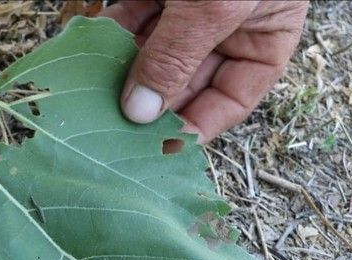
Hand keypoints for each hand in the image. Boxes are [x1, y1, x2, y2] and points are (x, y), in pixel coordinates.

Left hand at [102, 0, 307, 142]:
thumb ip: (180, 55)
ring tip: (93, 98)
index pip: (230, 100)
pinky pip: (128, 19)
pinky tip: (88, 53)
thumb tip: (141, 112)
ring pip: (151, 54)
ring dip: (122, 74)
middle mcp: (225, 28)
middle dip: (150, 104)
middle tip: (113, 131)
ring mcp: (187, 7)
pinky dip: (108, 35)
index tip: (159, 153)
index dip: (197, 129)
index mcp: (263, 38)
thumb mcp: (219, 4)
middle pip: (184, 81)